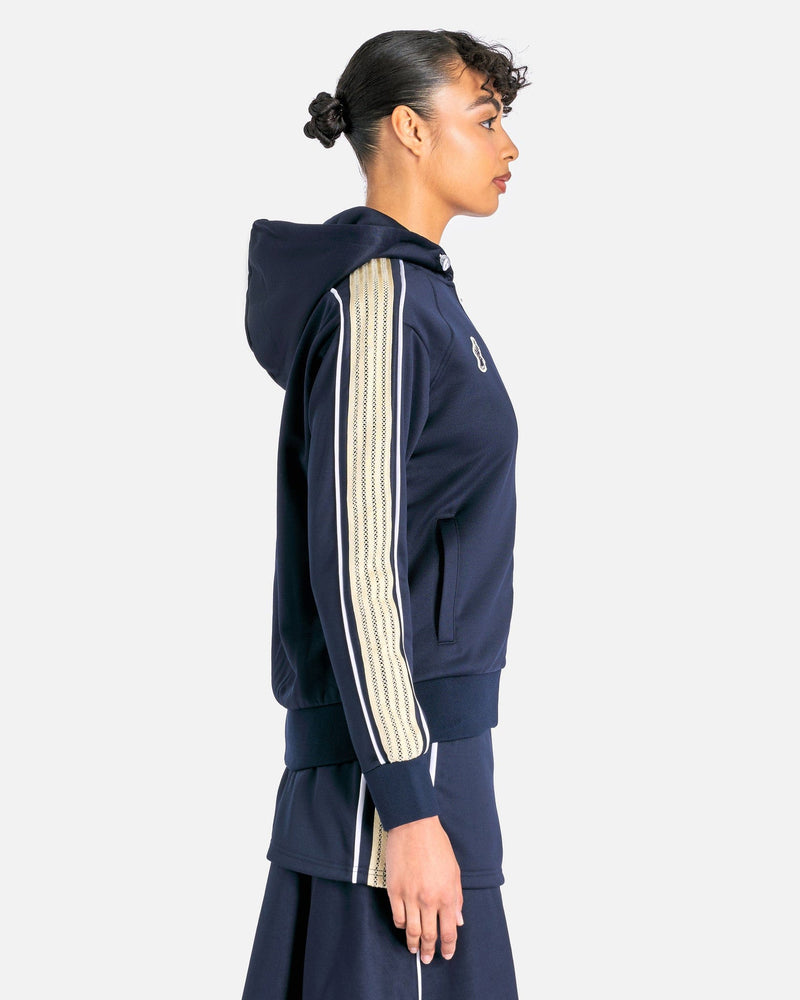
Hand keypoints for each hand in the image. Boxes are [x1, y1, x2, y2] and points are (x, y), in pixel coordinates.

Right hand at [385, 815, 464, 963]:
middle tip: (428, 959)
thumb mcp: (454, 871)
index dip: (448, 947)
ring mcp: (410, 896)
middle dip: (430, 951)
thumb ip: (457, 897)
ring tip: (414, 950)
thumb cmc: (437, 845)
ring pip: (411, 930)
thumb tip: (458, 920)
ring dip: (413, 944)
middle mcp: (428, 899)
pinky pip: (397, 915)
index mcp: (446, 895)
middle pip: (429, 935)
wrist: (414, 827)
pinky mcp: (394, 890)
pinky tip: (403, 927)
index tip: (447, 954)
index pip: (448, 931)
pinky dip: (400, 925)